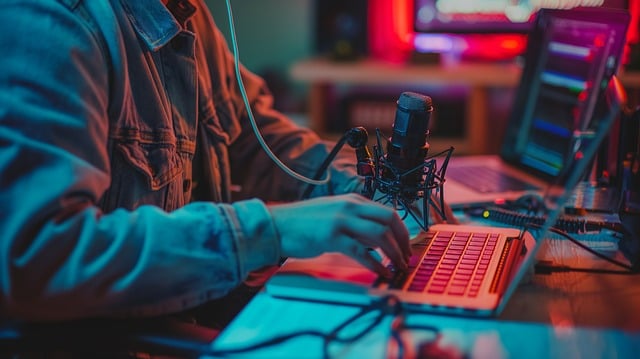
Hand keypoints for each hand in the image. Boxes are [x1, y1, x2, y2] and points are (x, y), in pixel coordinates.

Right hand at [268, 193, 410, 276]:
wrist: (276, 225)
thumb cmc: (302, 223)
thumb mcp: (334, 213)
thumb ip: (355, 221)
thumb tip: (376, 239)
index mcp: (352, 201)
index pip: (388, 212)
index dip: (402, 231)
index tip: (406, 246)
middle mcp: (350, 207)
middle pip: (389, 220)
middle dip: (403, 241)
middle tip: (406, 257)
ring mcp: (341, 221)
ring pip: (379, 235)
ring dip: (393, 253)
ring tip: (397, 266)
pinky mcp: (332, 237)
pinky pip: (361, 252)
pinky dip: (375, 264)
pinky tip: (381, 272)